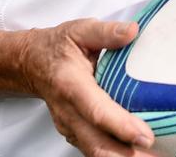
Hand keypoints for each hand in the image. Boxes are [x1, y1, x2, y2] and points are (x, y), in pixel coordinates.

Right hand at [16, 19, 155, 155]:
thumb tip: (132, 31)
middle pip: (98, 144)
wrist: (30, 63)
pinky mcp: (76, 133)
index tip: (144, 136)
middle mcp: (68, 112)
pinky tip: (139, 153)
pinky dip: (117, 155)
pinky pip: (96, 149)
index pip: (97, 111)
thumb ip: (106, 32)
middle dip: (127, 155)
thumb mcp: (80, 31)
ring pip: (97, 151)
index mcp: (71, 85)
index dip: (121, 126)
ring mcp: (70, 126)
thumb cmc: (57, 47)